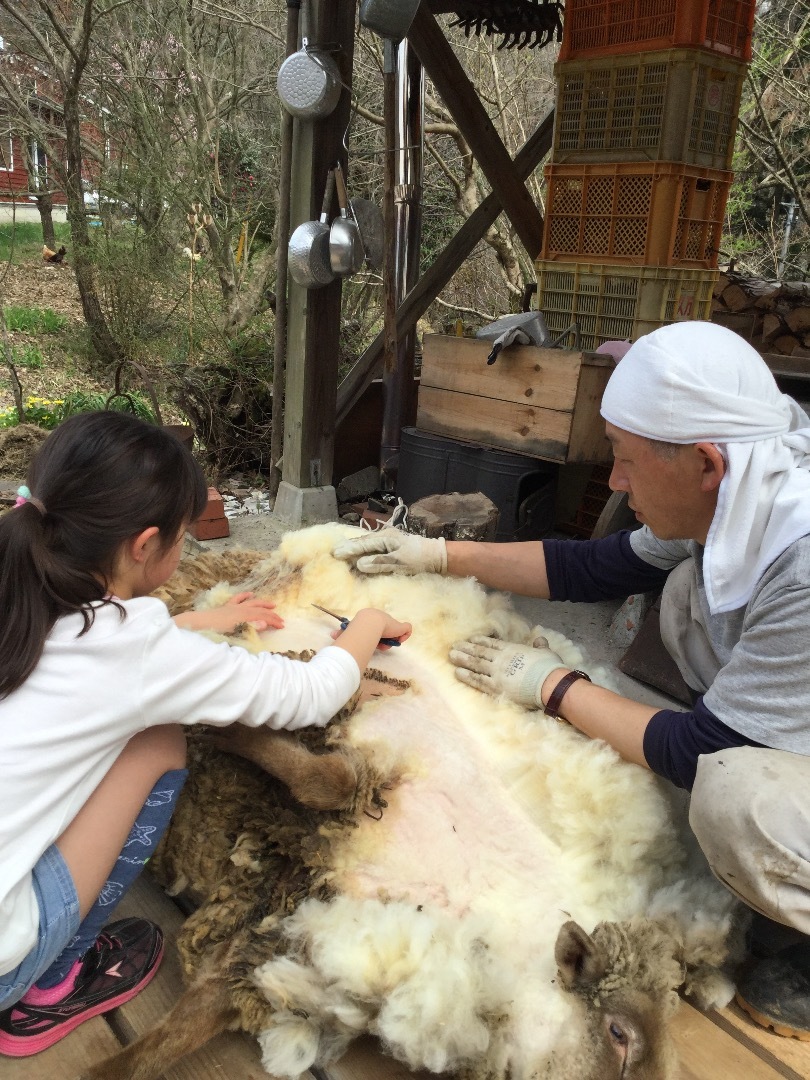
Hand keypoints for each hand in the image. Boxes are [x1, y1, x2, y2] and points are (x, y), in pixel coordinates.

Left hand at [174, 592, 284, 632]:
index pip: (263, 617)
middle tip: (281, 618)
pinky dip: (244, 596)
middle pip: (259, 609)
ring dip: (262, 603)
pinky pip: (237, 599)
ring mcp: (232, 607)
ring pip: (251, 602)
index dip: (274, 621)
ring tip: (272, 605)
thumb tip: (265, 624)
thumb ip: (250, 628)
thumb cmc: (214, 632)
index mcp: (243, 616)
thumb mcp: (234, 633)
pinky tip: (250, 594)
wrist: (195, 626)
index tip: (283, 626)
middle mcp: (239, 609)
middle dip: (271, 613)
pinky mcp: (225, 607)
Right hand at [331, 607, 411, 650]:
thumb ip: (340, 633)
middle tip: (377, 646)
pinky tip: (397, 640)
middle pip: (384, 632)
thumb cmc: (358, 627)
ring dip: (388, 641)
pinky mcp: (400, 626)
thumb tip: (331, 635)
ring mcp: (392, 622)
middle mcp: (382, 618)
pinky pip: (406, 630)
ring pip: (394, 634)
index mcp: (371, 618)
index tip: (371, 644)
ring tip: (383, 644)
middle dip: (381, 640)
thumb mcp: (347, 630)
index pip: (375, 629)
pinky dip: (403, 636)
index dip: (373, 638)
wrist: (369, 624)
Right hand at [333, 529, 446, 575]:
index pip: (362, 544)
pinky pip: (372, 547)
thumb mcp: (400, 563)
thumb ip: (379, 563)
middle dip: (348, 548)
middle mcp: (384, 536)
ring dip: (354, 549)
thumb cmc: (419, 559)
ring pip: (366, 544)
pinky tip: (357, 555)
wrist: (437, 556)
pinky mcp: (391, 545)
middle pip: (362, 542)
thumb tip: (359, 564)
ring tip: (341, 553)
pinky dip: (363, 551)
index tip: (335, 554)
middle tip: (333, 553)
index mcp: (385, 538)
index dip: (348, 550)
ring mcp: (388, 539)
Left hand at [449, 635, 566, 708]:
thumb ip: (540, 645)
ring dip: (462, 660)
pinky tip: (457, 673)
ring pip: (475, 664)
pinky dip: (466, 676)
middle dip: (466, 648)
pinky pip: (477, 680)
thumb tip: (540, 639)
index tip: (470, 639)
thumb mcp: (545, 652)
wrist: (549, 683)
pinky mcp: (495, 687)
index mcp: (512, 649)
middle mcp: (501, 659)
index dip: (480, 640)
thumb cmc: (549, 667)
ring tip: (451, 656)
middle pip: (479, 652)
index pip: (492, 643)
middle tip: (453, 646)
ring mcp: (496, 672)